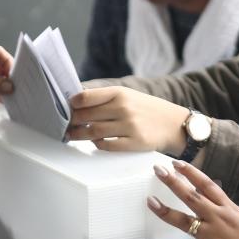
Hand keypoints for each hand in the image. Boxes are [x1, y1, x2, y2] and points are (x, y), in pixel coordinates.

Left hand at [67, 86, 188, 153]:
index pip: (86, 97)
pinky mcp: (134, 143)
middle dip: (72, 122)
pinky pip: (106, 146)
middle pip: (86, 116)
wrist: (173, 124)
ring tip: (72, 135)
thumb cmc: (145, 109)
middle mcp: (123, 108)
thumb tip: (75, 101)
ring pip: (93, 132)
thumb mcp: (127, 95)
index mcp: (119, 92)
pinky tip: (95, 142)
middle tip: (65, 125)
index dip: (71, 105)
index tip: (65, 109)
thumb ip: (104, 98)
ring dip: (79, 135)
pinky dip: (96, 144)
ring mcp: (129, 126)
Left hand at [147, 160, 238, 238]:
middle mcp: (219, 219)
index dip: (191, 172)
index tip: (176, 164)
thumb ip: (229, 212)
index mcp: (229, 209)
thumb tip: (217, 204)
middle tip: (158, 170)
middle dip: (173, 182)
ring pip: (184, 222)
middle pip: (191, 196)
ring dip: (165, 211)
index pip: (207, 185)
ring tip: (150, 202)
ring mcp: (213, 238)